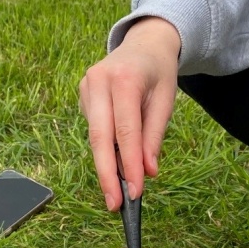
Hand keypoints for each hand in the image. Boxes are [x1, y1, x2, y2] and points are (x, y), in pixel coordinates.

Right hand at [79, 17, 180, 209]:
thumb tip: (147, 172)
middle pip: (100, 137)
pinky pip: (94, 129)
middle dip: (107, 174)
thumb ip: (154, 136)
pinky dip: (106, 149)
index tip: (134, 192)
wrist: (144, 43)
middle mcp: (99, 80)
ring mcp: (87, 86)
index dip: (129, 164)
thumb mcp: (166, 101)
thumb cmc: (158, 73)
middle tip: (114, 204)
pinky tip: (115, 162)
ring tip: (117, 191)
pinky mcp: (82, 94)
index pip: (126, 131)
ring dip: (106, 166)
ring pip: (94, 136)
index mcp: (125, 79)